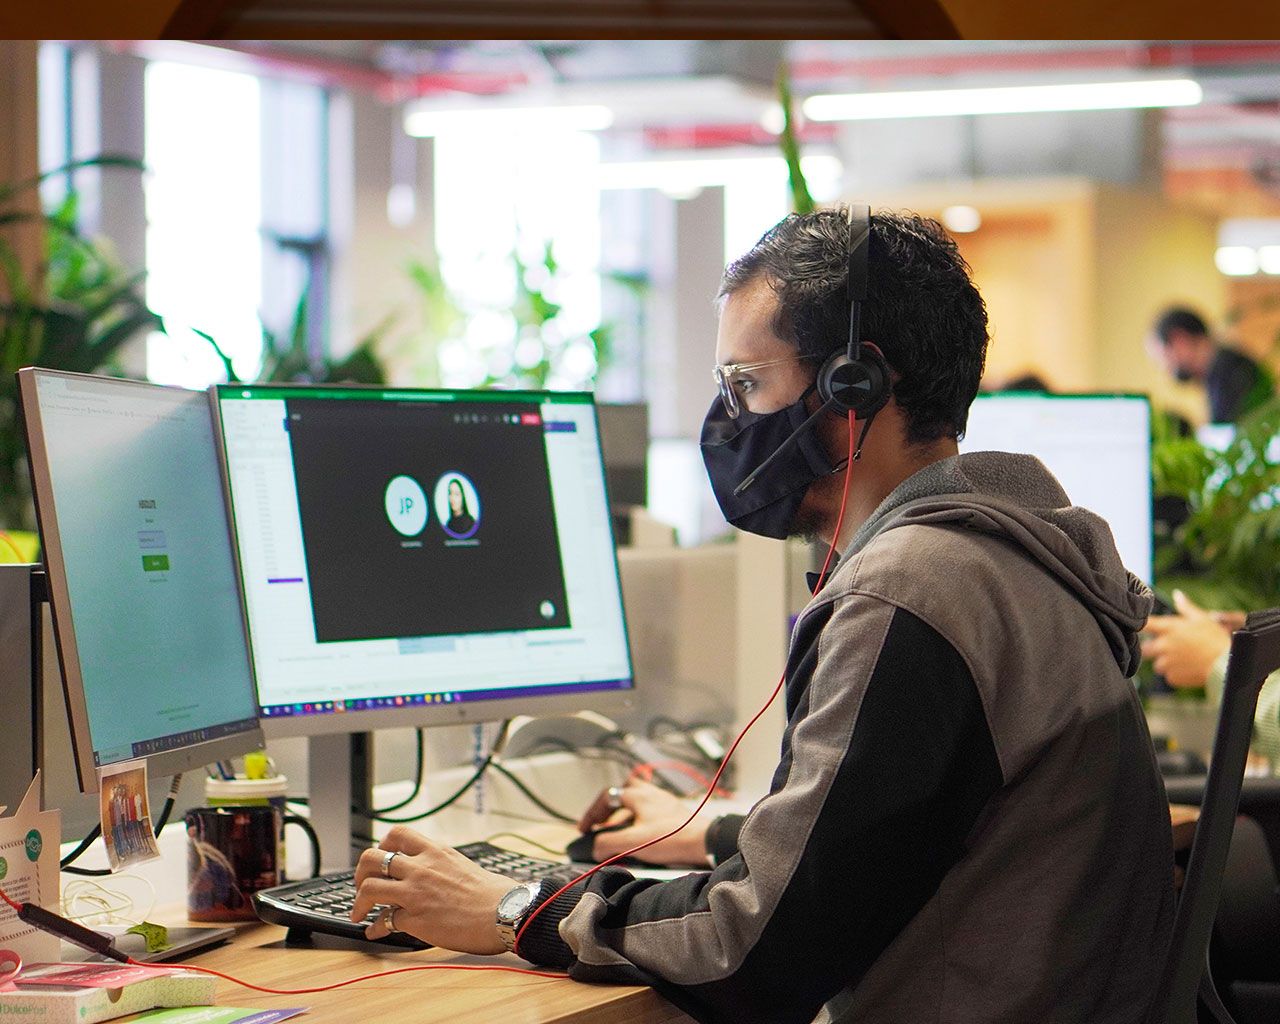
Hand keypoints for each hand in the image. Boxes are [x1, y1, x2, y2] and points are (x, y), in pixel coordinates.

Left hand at [349, 825, 512, 953]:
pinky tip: (376, 932)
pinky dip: (375, 928)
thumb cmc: (492, 893)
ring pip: (369, 887)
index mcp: (435, 851)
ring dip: (359, 901)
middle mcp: (421, 868)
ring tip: (361, 911)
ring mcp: (415, 893)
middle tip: (363, 884)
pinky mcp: (414, 919)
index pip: (397, 835)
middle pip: (372, 858)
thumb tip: (429, 872)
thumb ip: (439, 864)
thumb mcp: (462, 864)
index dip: (382, 845)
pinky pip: (383, 921)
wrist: (503, 912)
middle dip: (361, 872)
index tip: (381, 857)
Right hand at [576, 779, 711, 867]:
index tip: (584, 829)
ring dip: (626, 811)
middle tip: (602, 822)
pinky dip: (641, 819)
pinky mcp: (674, 814)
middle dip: (610, 805)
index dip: (592, 813)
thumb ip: (609, 843)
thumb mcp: (634, 843)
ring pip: (639, 798)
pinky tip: (642, 834)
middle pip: (624, 790)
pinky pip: (652, 810)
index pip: (607, 796)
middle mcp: (652, 794)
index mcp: (639, 796)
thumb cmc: (673, 839)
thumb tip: (593, 848)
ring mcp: (665, 802)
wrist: (705, 842)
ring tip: (620, 829)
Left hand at [1142, 590, 1233, 688]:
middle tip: (1171, 649)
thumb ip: (1185, 607)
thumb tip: (1177, 594)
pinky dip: (1176, 674)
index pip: (1144, 624)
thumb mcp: (1201, 619)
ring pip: (1158, 664)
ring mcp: (1166, 663)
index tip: (1139, 627)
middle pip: (1146, 648)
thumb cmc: (1215, 639)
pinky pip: (1169, 676)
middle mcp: (1163, 645)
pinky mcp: (1172, 677)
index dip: (1140, 625)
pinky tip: (1189, 669)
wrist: (1225, 664)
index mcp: (1168, 629)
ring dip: (1166, 663)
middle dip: (1154, 649)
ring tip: (1184, 660)